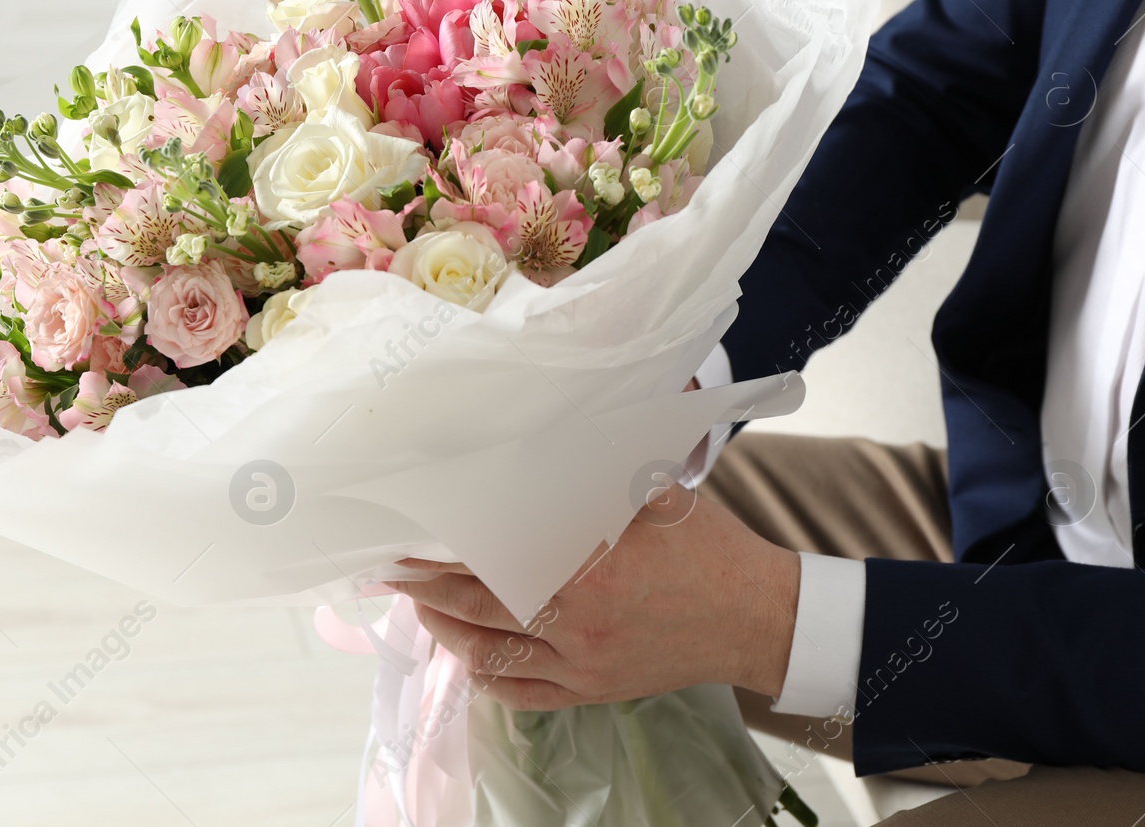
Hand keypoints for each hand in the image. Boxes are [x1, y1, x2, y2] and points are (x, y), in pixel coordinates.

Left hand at [390, 483, 799, 710]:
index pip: (488, 554)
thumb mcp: (645, 494)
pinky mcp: (591, 691)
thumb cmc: (702, 544)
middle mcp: (577, 619)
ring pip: (486, 653)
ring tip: (420, 601)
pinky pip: (518, 693)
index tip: (404, 531)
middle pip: (472, 604)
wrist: (756, 615)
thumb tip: (523, 452)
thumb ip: (584, 479)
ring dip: (443, 627)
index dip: (438, 546)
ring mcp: (582, 664)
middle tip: (389, 566)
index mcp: (588, 563)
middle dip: (421, 585)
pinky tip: (466, 650)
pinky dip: (483, 673)